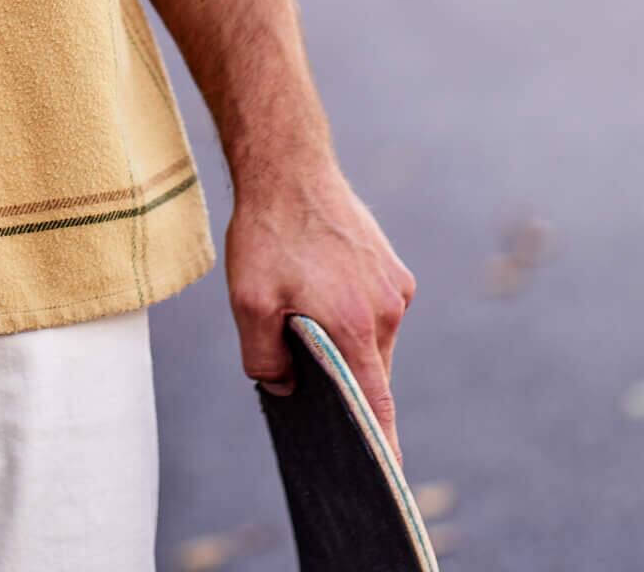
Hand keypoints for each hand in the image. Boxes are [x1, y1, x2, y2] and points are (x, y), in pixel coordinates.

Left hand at [224, 154, 417, 466]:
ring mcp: (394, 285)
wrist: (288, 165)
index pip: (377, 404)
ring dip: (341, 339)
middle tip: (302, 371)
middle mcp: (388, 309)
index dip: (381, 445)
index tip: (387, 480)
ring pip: (370, 337)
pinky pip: (372, 307)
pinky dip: (348, 311)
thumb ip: (265, 358)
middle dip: (342, 380)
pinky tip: (313, 286)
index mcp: (358, 326)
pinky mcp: (391, 266)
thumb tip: (284, 387)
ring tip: (298, 311)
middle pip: (370, 370)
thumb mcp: (249, 301)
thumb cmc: (267, 233)